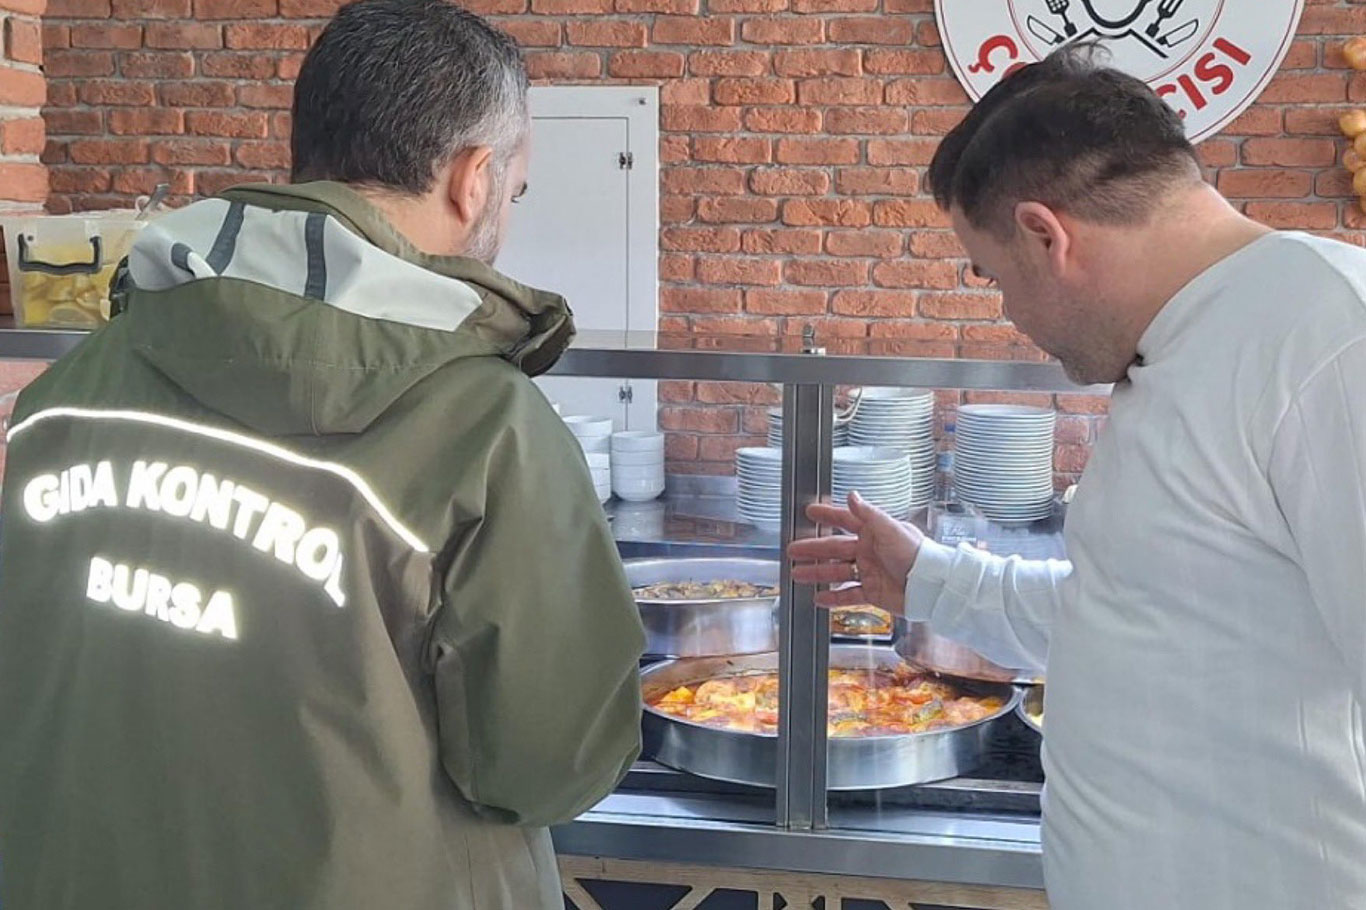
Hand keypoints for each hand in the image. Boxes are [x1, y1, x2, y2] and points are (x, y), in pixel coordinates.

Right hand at [787, 491, 923, 614]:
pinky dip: (833, 598)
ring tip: (797, 574)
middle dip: (813, 548)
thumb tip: (851, 495)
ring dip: (816, 572)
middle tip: (792, 549)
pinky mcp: (873, 593)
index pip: (845, 520)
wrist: (930, 586)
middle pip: (835, 548)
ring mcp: (870, 573)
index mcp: (874, 533)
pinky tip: (818, 598)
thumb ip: (868, 513)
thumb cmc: (916, 554)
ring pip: (837, 572)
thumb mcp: (890, 529)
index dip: (828, 515)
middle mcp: (870, 551)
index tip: (811, 511)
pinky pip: (848, 595)